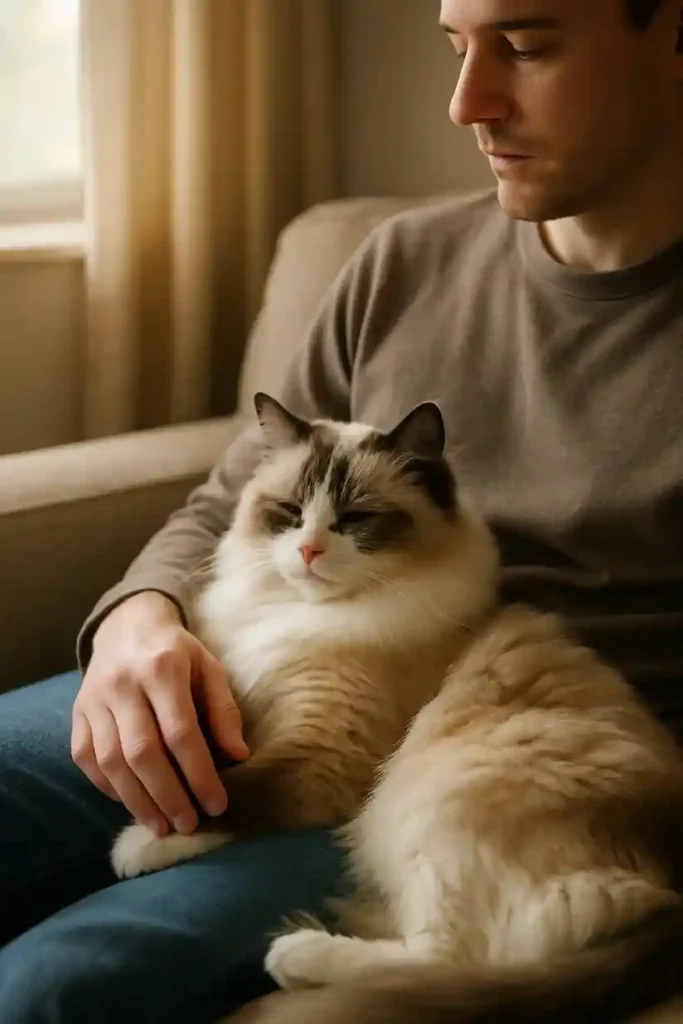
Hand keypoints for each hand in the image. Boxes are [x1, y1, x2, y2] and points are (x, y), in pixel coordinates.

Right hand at [72, 591, 248, 836]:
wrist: (128, 624)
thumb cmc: (177, 652)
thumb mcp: (210, 668)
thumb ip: (224, 710)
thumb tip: (238, 756)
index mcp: (162, 669)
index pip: (181, 733)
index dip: (200, 774)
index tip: (217, 805)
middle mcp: (123, 684)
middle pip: (142, 753)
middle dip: (167, 796)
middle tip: (189, 825)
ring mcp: (93, 699)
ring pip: (111, 762)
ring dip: (137, 801)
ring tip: (162, 825)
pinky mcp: (77, 711)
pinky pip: (86, 758)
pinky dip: (107, 786)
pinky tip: (132, 801)